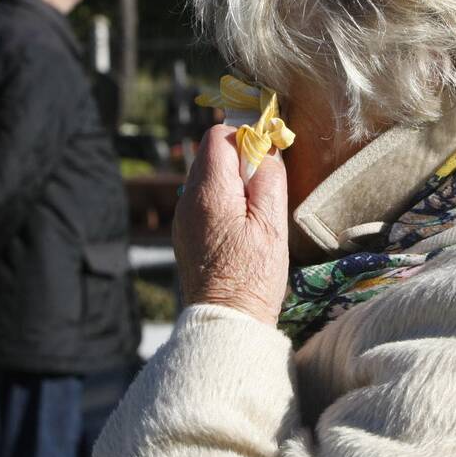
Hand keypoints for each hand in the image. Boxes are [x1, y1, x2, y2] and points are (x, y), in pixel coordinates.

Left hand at [173, 124, 288, 325]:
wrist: (225, 321)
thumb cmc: (254, 276)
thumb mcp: (272, 224)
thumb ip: (268, 177)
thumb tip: (265, 147)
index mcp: (209, 192)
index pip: (218, 135)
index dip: (245, 137)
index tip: (266, 158)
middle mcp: (188, 200)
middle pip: (210, 154)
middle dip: (239, 159)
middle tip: (264, 188)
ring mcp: (183, 217)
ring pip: (207, 176)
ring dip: (232, 181)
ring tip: (254, 213)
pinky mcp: (185, 233)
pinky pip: (203, 200)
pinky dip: (222, 200)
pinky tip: (240, 228)